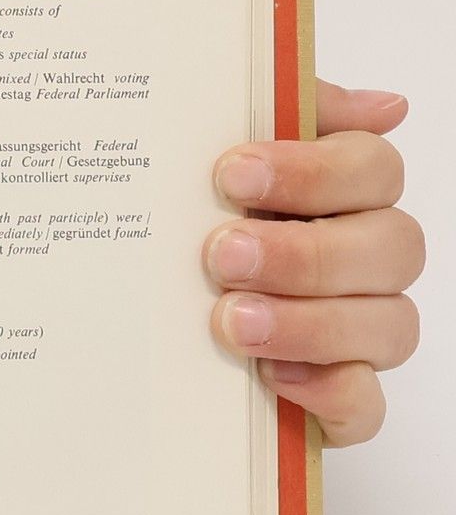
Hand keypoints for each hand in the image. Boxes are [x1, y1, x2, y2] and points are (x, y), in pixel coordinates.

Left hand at [206, 81, 421, 445]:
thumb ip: (283, 114)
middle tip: (221, 255)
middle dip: (305, 252)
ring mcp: (358, 334)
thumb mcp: (210, 154)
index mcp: (342, 196)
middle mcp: (363, 262)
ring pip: (390, 326)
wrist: (123, 320)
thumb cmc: (186, 226)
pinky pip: (366, 408)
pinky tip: (271, 377)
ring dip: (311, 322)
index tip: (229, 175)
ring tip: (229, 320)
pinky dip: (328, 394)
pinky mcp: (335, 403)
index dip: (313, 171)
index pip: (372, 169)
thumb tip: (387, 106)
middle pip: (392, 247)